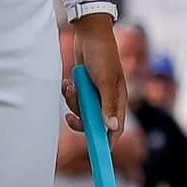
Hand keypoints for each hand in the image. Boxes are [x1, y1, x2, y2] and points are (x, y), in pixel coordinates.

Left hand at [62, 14, 127, 141]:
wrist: (88, 32)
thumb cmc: (101, 55)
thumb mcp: (104, 81)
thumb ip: (107, 105)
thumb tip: (111, 128)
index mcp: (118, 99)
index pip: (115, 128)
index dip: (107, 142)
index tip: (97, 154)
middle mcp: (107, 98)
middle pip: (94, 122)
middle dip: (81, 120)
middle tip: (70, 117)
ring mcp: (95, 92)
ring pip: (81, 110)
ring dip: (72, 102)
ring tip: (70, 87)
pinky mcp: (84, 86)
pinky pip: (74, 98)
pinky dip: (69, 92)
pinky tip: (67, 81)